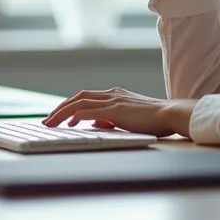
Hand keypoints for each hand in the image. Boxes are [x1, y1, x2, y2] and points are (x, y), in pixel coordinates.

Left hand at [42, 87, 195, 137]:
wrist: (171, 114)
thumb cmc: (156, 120)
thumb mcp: (130, 119)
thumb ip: (112, 120)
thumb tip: (95, 125)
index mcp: (117, 95)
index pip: (87, 97)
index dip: (71, 105)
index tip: (61, 116)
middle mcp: (112, 94)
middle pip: (79, 97)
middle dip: (61, 108)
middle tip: (48, 120)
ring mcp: (113, 100)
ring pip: (79, 102)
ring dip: (61, 112)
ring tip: (50, 123)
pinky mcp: (114, 110)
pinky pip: (87, 111)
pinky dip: (73, 115)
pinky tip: (65, 123)